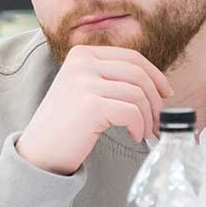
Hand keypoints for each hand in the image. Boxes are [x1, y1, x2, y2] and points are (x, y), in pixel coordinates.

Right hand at [16, 46, 172, 175]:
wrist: (39, 152)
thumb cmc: (66, 125)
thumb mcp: (84, 89)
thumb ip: (109, 78)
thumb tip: (157, 85)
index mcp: (81, 54)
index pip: (131, 57)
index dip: (155, 75)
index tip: (166, 93)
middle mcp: (81, 63)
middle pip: (138, 74)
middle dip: (155, 99)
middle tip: (158, 120)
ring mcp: (84, 82)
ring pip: (138, 94)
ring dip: (147, 117)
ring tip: (143, 131)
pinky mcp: (90, 105)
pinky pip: (132, 112)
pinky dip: (139, 126)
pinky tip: (134, 136)